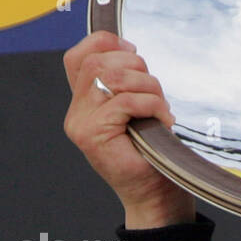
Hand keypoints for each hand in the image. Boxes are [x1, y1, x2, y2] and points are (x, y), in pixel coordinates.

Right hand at [63, 30, 194, 228]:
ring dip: (148, 87)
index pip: (79, 57)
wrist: (155, 196)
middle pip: (98, 62)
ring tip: (162, 108)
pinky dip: (152, 105)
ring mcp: (82, 124)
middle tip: (156, 91)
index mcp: (83, 103)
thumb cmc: (152, 155)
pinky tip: (164, 120)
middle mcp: (76, 113)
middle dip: (136, 67)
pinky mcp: (95, 135)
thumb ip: (125, 84)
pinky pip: (127, 101)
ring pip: (113, 78)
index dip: (106, 43)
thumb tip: (130, 50)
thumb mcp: (137, 111)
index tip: (133, 50)